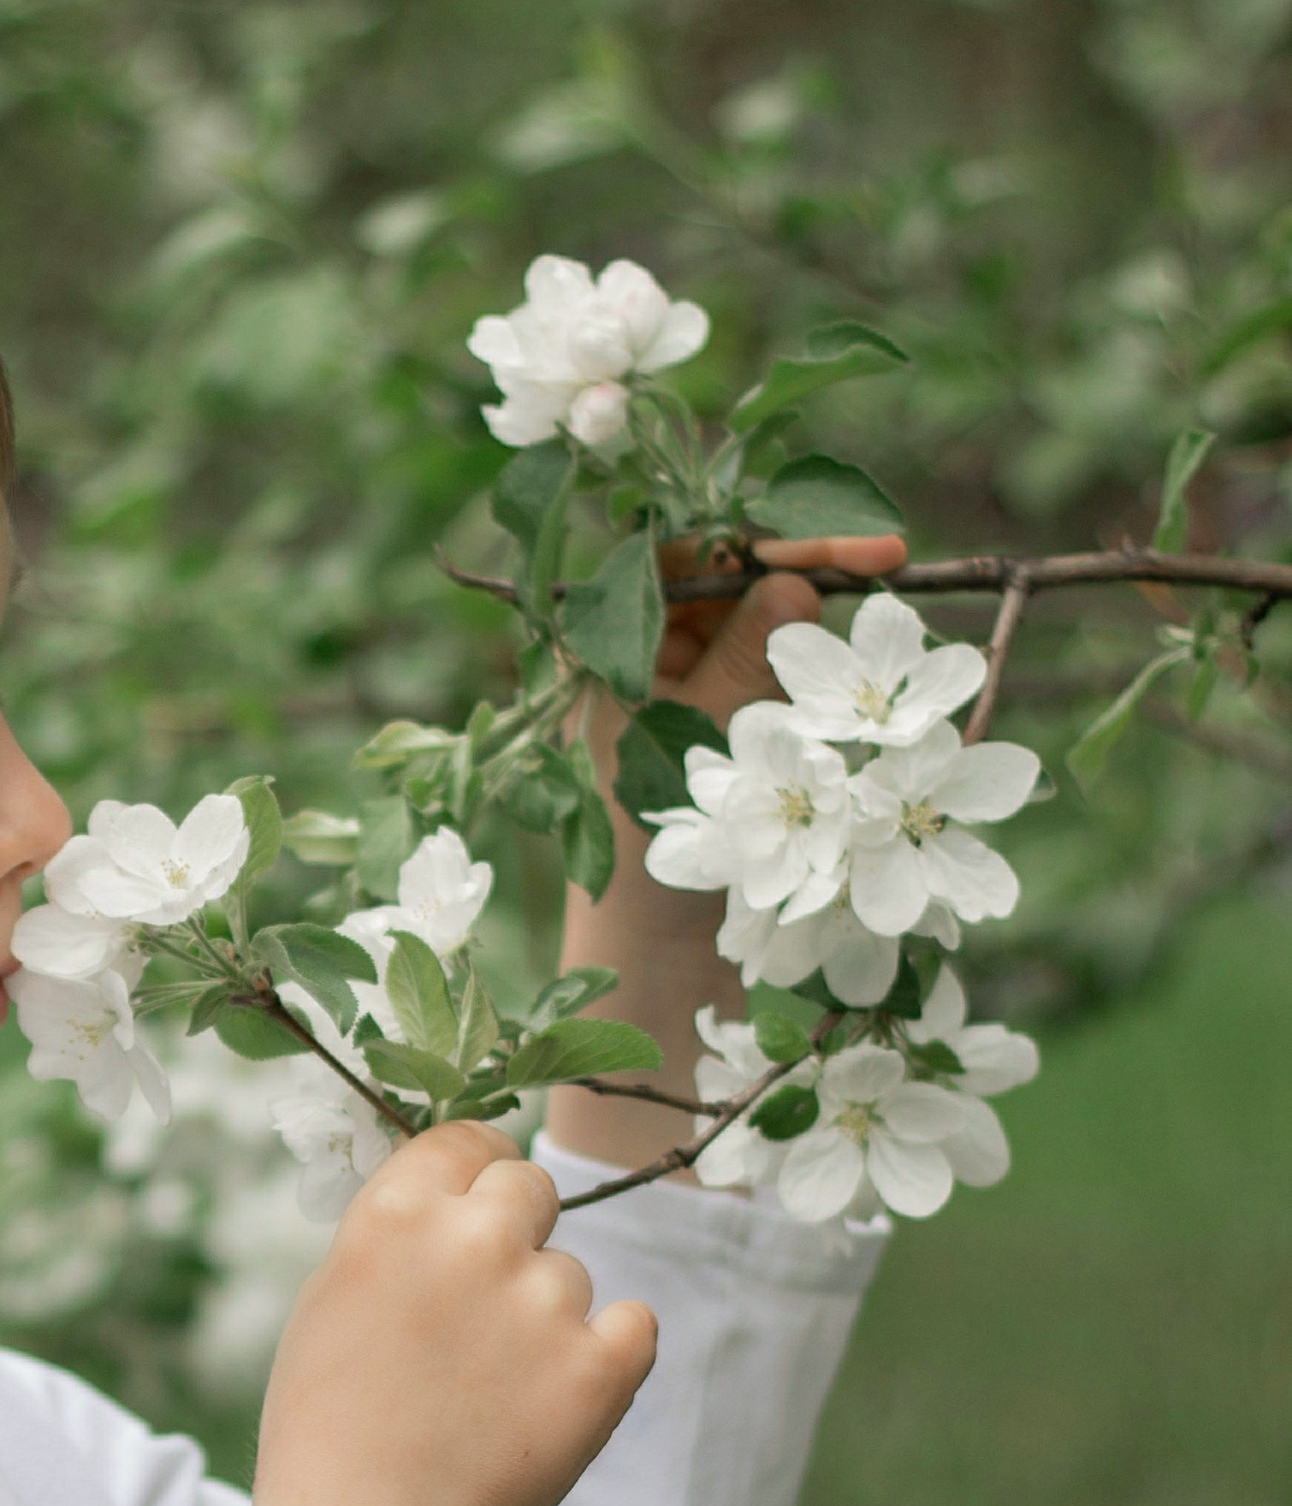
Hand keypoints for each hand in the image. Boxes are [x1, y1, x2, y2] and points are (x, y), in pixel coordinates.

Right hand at [245, 1122, 656, 1505]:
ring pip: (572, 1275)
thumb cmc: (328, 1429)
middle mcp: (473, 1240)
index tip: (476, 1214)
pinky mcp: (602, 1367)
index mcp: (394, 1214)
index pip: (468, 1138)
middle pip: (532, 1186)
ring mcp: (544, 1301)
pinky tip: (557, 1399)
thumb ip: (398, 1238)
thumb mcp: (333, 1301)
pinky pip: (636, 1325)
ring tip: (489, 1396)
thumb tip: (458, 1204)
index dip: (476, 1175)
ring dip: (546, 1319)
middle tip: (486, 1310)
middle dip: (517, 1233)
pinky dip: (608, 1358)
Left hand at [544, 533, 906, 1173]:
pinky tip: (879, 673)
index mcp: (610, 653)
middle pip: (733, 586)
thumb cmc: (663, 856)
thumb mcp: (706, 747)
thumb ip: (744, 663)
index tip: (850, 550)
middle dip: (810, 575)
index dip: (766, 543)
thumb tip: (794, 582)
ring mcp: (688, 698)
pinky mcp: (731, 734)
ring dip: (824, 625)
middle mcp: (645, 662)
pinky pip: (779, 680)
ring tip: (894, 625)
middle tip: (895, 566)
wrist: (668, 962)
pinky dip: (825, 675)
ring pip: (764, 632)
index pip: (687, 559)